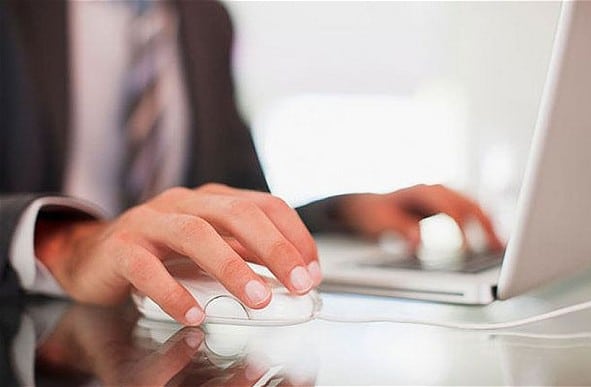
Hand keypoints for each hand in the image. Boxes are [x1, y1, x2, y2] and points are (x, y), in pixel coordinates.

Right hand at [36, 183, 320, 325]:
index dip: (294, 235)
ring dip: (232, 267)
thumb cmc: (161, 252)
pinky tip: (195, 315)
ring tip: (257, 299)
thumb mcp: (210, 248)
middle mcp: (185, 204)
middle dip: (274, 248)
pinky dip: (174, 293)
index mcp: (213, 200)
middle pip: (237, 214)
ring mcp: (150, 222)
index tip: (312, 270)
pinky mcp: (120, 248)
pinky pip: (148, 268)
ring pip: (196, 235)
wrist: (94, 253)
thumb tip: (291, 273)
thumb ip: (245, 254)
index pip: (265, 205)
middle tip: (298, 283)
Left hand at [336, 184, 502, 250]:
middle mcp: (435, 190)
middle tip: (496, 247)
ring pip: (473, 205)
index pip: (449, 208)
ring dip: (488, 224)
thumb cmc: (373, 215)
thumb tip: (418, 241)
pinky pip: (469, 211)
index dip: (460, 229)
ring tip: (501, 246)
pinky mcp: (445, 205)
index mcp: (421, 192)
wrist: (366, 208)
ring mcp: (442, 196)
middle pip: (468, 203)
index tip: (466, 249)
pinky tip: (492, 240)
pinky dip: (482, 224)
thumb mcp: (381, 224)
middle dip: (484, 224)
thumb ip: (400, 231)